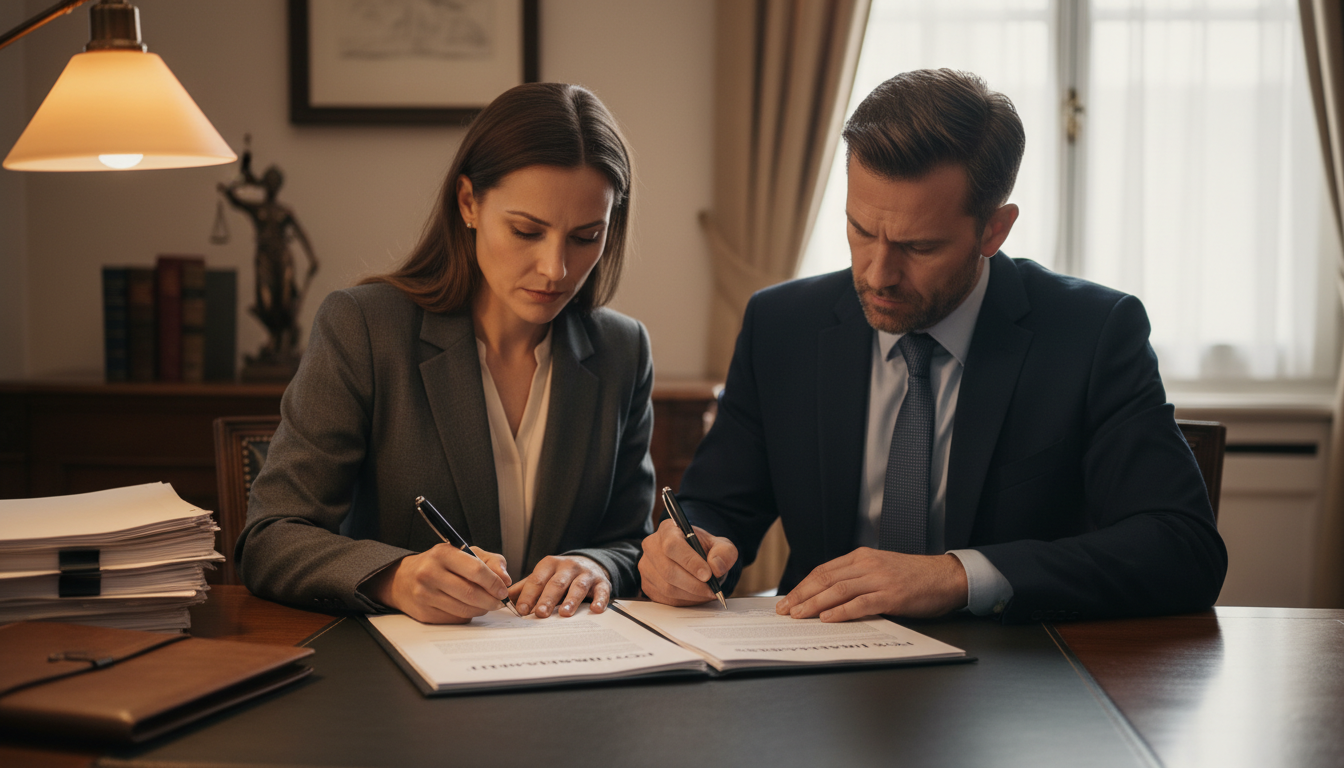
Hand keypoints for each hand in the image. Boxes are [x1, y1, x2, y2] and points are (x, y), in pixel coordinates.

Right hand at [364, 544, 510, 623]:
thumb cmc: (441, 564)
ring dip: (482, 609)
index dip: (494, 582)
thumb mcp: (465, 553)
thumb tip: (505, 579)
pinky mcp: (424, 613)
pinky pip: (455, 619)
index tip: (503, 589)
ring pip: (464, 609)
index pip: (475, 570)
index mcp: (442, 553)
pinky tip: (468, 608)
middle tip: (499, 602)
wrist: (404, 579)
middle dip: (491, 600)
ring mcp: (424, 594)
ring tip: (487, 604)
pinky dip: (468, 615)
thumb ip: (490, 562)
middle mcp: (429, 573)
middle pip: (471, 593)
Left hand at [510, 555, 610, 616]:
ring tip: (565, 613)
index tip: (522, 609)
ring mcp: (586, 574)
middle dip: (548, 599)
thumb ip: (525, 587)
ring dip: (571, 600)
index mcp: (550, 565)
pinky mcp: (602, 582)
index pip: (537, 580)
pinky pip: (602, 591)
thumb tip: (502, 599)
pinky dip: (600, 600)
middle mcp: (568, 567)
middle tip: (540, 613)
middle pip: (556, 583)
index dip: (529, 595)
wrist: (590, 564)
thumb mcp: (543, 576)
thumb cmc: (561, 575)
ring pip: (578, 587)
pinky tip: (595, 609)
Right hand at [638, 518, 737, 605]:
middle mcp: (652, 546)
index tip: (708, 574)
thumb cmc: (705, 550)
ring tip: (707, 592)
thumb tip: (716, 567)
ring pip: (667, 587)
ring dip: (691, 594)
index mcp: (668, 530)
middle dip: (693, 584)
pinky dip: (684, 601)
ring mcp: (646, 567)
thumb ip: (724, 552)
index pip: (672, 545)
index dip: (690, 561)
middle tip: (712, 589)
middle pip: (668, 570)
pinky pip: (664, 599)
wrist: (695, 561)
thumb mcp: (721, 546)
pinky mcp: (647, 585)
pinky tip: (696, 596)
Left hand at [775, 549, 967, 621]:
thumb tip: (827, 597)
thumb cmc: (914, 577)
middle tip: (785, 610)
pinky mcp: (892, 595)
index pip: (823, 571)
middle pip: (825, 579)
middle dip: (801, 595)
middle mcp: (867, 565)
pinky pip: (861, 603)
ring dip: (815, 604)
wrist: (946, 577)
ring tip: (799, 615)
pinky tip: (828, 618)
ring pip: (839, 590)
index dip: (803, 586)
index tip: (787, 599)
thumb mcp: (881, 570)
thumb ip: (857, 578)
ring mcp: (879, 579)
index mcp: (862, 557)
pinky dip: (842, 611)